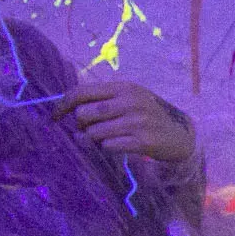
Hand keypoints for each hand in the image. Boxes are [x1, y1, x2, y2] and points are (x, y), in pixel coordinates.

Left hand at [55, 80, 195, 162]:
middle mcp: (130, 101)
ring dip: (93, 139)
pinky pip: (108, 146)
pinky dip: (107, 148)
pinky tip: (117, 145)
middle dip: (80, 125)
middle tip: (87, 130)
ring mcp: (137, 121)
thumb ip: (103, 101)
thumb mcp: (129, 99)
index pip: (82, 92)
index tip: (54, 117)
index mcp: (123, 88)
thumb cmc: (148, 116)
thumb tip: (68, 110)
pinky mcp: (142, 141)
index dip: (62, 105)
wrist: (180, 135)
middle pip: (84, 114)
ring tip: (105, 138)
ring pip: (94, 133)